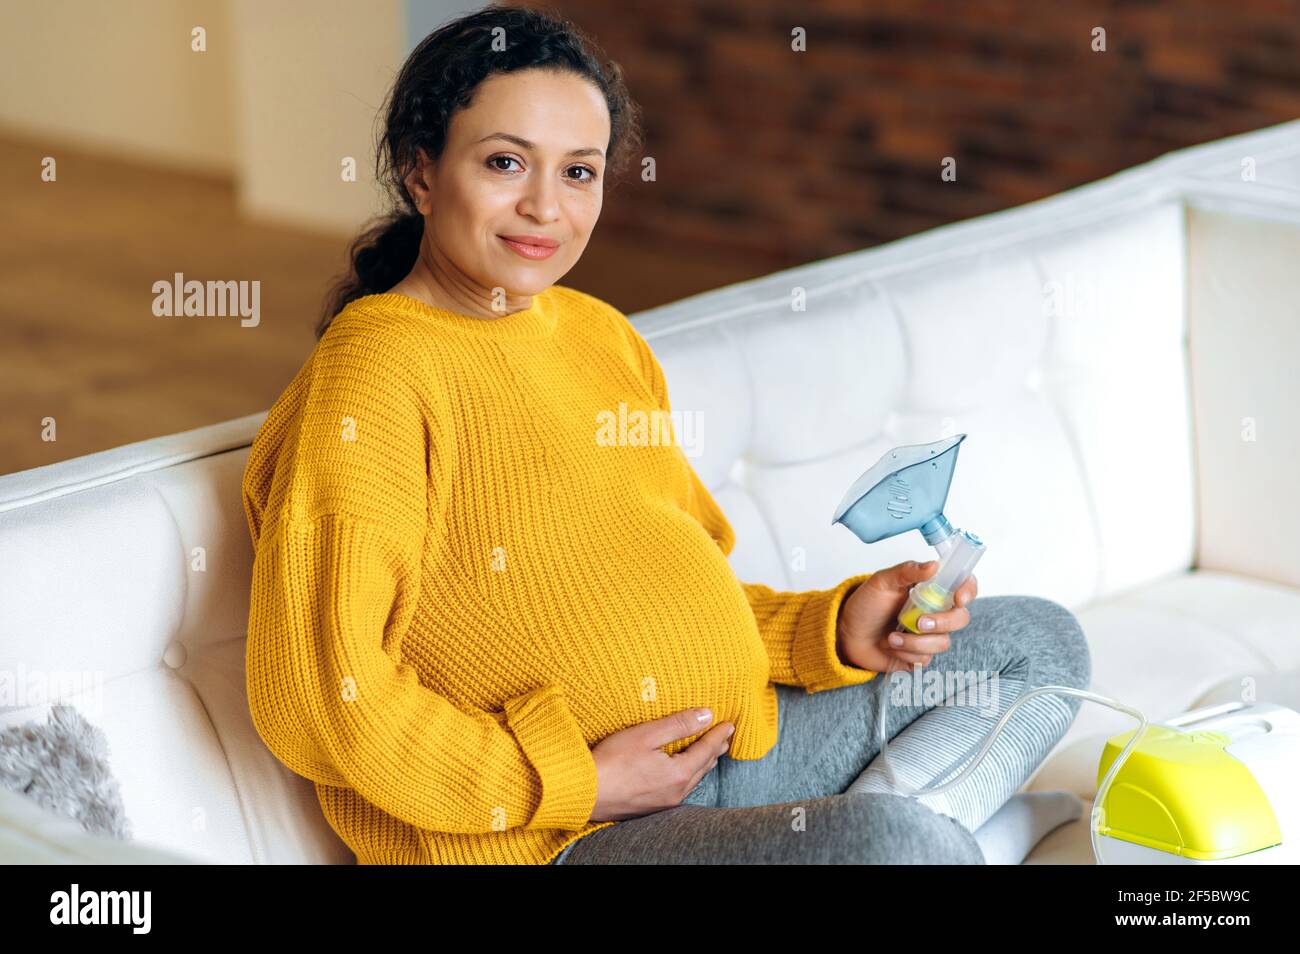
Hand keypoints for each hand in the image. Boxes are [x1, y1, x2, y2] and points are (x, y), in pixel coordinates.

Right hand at [588, 708, 734, 821]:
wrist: (582, 791)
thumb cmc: (611, 761)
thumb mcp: (646, 735)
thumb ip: (679, 725)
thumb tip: (706, 715)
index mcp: (678, 774)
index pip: (706, 750)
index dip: (718, 734)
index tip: (730, 723)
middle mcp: (676, 792)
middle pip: (703, 767)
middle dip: (714, 749)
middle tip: (724, 737)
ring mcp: (663, 803)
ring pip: (692, 780)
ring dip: (702, 763)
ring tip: (709, 753)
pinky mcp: (651, 807)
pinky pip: (679, 788)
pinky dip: (688, 775)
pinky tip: (682, 772)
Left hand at [836, 560, 977, 671]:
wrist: (848, 633)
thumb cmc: (866, 605)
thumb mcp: (882, 581)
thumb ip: (907, 571)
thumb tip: (933, 565)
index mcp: (930, 590)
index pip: (963, 585)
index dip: (968, 591)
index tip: (958, 599)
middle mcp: (935, 612)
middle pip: (960, 618)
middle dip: (942, 623)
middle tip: (918, 623)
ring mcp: (929, 635)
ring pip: (942, 643)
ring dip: (914, 642)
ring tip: (891, 637)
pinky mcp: (920, 655)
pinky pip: (926, 659)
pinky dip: (906, 654)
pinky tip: (891, 646)